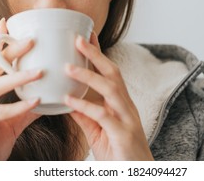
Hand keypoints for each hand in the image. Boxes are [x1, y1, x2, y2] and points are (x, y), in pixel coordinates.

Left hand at [64, 33, 153, 160]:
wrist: (136, 174)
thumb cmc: (118, 152)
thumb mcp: (97, 131)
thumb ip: (84, 116)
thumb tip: (67, 100)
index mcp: (120, 103)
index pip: (109, 72)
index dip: (98, 53)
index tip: (85, 35)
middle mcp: (125, 106)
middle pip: (113, 73)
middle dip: (96, 54)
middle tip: (77, 39)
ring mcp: (126, 118)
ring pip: (110, 89)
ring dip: (89, 76)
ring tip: (68, 67)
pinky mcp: (123, 133)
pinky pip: (103, 115)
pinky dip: (85, 106)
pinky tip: (68, 100)